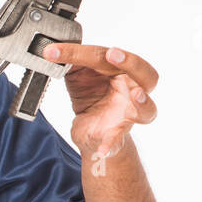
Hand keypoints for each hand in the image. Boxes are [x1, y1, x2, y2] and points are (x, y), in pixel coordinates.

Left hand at [42, 43, 158, 159]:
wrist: (89, 128)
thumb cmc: (91, 95)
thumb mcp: (78, 75)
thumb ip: (71, 61)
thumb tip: (53, 50)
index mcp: (123, 72)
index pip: (111, 57)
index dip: (85, 51)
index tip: (59, 51)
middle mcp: (133, 91)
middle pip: (147, 75)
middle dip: (132, 62)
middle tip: (112, 54)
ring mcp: (129, 115)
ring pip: (148, 111)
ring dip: (143, 102)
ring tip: (136, 95)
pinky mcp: (117, 135)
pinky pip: (117, 141)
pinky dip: (110, 146)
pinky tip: (101, 150)